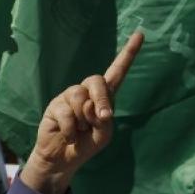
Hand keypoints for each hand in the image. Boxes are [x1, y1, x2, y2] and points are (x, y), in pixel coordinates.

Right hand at [22, 31, 142, 193]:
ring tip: (79, 131)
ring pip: (80, 98)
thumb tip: (92, 106)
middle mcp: (86, 92)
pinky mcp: (55, 106)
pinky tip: (69, 136)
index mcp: (104, 97)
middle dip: (101, 99)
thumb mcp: (103, 135)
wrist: (62, 159)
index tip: (139, 34)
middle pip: (96, 81)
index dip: (128, 54)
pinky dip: (71, 130)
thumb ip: (104, 121)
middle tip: (102, 117)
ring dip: (83, 119)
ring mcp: (69, 97)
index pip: (117, 71)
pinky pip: (67, 113)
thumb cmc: (86, 144)